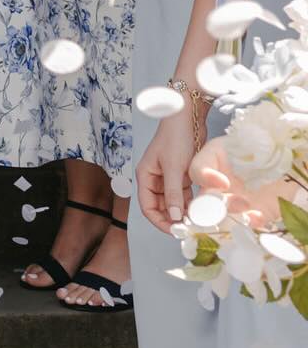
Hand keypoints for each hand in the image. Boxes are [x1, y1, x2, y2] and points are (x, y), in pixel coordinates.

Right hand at [138, 107, 199, 233]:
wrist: (188, 116)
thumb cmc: (176, 137)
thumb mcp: (174, 168)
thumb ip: (173, 194)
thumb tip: (175, 218)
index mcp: (145, 176)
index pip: (147, 207)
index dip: (160, 221)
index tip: (175, 231)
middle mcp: (155, 179)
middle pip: (160, 207)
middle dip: (172, 219)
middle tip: (189, 229)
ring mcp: (169, 178)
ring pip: (173, 203)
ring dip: (183, 212)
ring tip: (197, 222)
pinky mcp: (182, 175)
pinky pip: (184, 195)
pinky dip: (191, 203)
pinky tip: (201, 210)